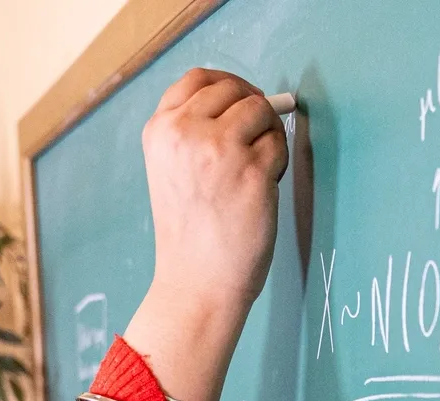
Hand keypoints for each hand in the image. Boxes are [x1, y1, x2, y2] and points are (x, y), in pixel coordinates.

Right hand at [123, 68, 289, 400]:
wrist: (196, 282)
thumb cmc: (191, 231)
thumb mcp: (173, 169)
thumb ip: (195, 131)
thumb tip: (248, 99)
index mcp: (160, 130)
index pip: (198, 78)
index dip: (229, 84)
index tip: (243, 100)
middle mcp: (185, 132)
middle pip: (235, 90)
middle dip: (253, 110)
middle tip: (257, 141)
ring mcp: (219, 149)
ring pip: (261, 110)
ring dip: (268, 134)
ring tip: (257, 169)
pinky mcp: (252, 170)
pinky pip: (279, 143)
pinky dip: (279, 161)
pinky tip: (263, 187)